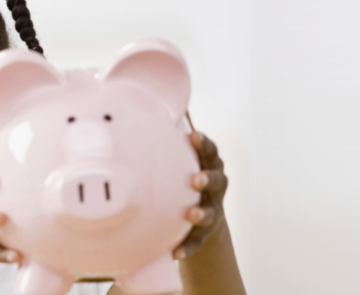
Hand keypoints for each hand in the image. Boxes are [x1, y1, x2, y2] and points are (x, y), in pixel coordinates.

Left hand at [173, 131, 228, 259]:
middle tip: (195, 179)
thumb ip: (166, 139)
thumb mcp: (176, 159)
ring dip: (201, 213)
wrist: (197, 217)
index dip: (203, 143)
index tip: (192, 136)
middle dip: (208, 178)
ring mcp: (212, 210)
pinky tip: (175, 253)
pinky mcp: (205, 233)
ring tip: (190, 216)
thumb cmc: (181, 178)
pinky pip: (197, 241)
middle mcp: (214, 187)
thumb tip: (142, 105)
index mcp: (207, 164)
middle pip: (218, 180)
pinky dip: (187, 247)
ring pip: (211, 212)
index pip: (210, 151)